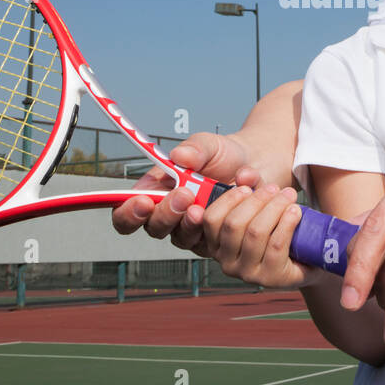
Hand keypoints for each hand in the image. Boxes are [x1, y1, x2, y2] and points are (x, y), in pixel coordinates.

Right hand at [110, 133, 259, 255]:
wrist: (257, 163)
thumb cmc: (224, 154)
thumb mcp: (207, 144)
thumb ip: (194, 148)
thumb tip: (179, 156)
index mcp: (155, 191)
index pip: (126, 212)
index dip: (129, 213)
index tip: (144, 202)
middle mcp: (169, 215)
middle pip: (153, 228)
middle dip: (167, 214)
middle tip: (184, 195)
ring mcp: (192, 230)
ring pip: (182, 239)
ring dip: (191, 223)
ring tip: (204, 204)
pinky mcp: (216, 240)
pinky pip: (215, 239)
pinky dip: (227, 216)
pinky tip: (242, 190)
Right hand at [201, 183, 313, 289]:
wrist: (306, 256)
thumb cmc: (276, 228)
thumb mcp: (259, 206)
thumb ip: (248, 188)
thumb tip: (245, 175)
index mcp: (216, 243)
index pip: (210, 220)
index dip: (227, 200)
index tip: (245, 187)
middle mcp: (226, 261)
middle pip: (234, 224)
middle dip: (257, 200)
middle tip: (274, 188)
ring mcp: (247, 273)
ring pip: (256, 233)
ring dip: (275, 208)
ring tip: (289, 196)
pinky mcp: (270, 278)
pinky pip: (276, 245)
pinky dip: (287, 223)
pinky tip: (295, 211)